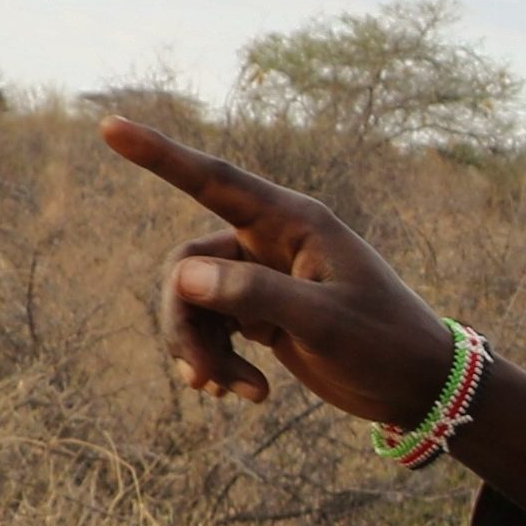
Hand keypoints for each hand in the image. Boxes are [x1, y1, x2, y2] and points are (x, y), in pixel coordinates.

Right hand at [102, 116, 525, 505]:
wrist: (417, 386)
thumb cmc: (384, 344)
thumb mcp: (323, 322)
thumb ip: (254, 296)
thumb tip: (181, 277)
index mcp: (293, 222)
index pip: (213, 179)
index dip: (159, 154)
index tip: (108, 128)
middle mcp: (272, 241)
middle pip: (186, 266)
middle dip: (182, 322)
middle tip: (202, 378)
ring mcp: (264, 278)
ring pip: (192, 302)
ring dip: (200, 351)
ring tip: (230, 394)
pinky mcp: (261, 314)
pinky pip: (212, 328)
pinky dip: (220, 364)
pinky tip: (249, 396)